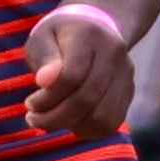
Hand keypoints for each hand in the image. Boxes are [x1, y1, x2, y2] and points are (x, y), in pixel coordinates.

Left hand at [21, 8, 136, 137]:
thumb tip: (44, 81)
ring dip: (70, 126)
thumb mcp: (42, 36)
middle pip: (86, 100)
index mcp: (89, 35)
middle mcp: (114, 54)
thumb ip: (43, 56)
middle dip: (55, 118)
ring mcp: (126, 75)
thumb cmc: (59, 36)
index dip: (47, 98)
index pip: (71, 77)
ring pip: (100, 118)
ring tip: (52, 120)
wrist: (94, 30)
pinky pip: (110, 124)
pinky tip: (71, 121)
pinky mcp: (129, 93)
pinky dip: (86, 130)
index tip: (30, 103)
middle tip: (35, 119)